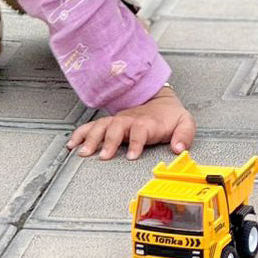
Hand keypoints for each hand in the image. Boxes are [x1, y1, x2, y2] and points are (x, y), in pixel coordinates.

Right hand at [67, 86, 195, 160]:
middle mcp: (130, 120)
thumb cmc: (170, 116)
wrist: (160, 101)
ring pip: (101, 126)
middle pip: (116, 127)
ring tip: (82, 152)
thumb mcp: (185, 123)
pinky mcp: (110, 123)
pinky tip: (72, 143)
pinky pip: (92, 126)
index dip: (136, 142)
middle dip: (108, 141)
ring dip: (91, 138)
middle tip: (102, 156)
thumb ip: (184, 135)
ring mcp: (118, 121)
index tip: (132, 156)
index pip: (141, 130)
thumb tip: (179, 149)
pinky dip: (81, 133)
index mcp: (148, 122)